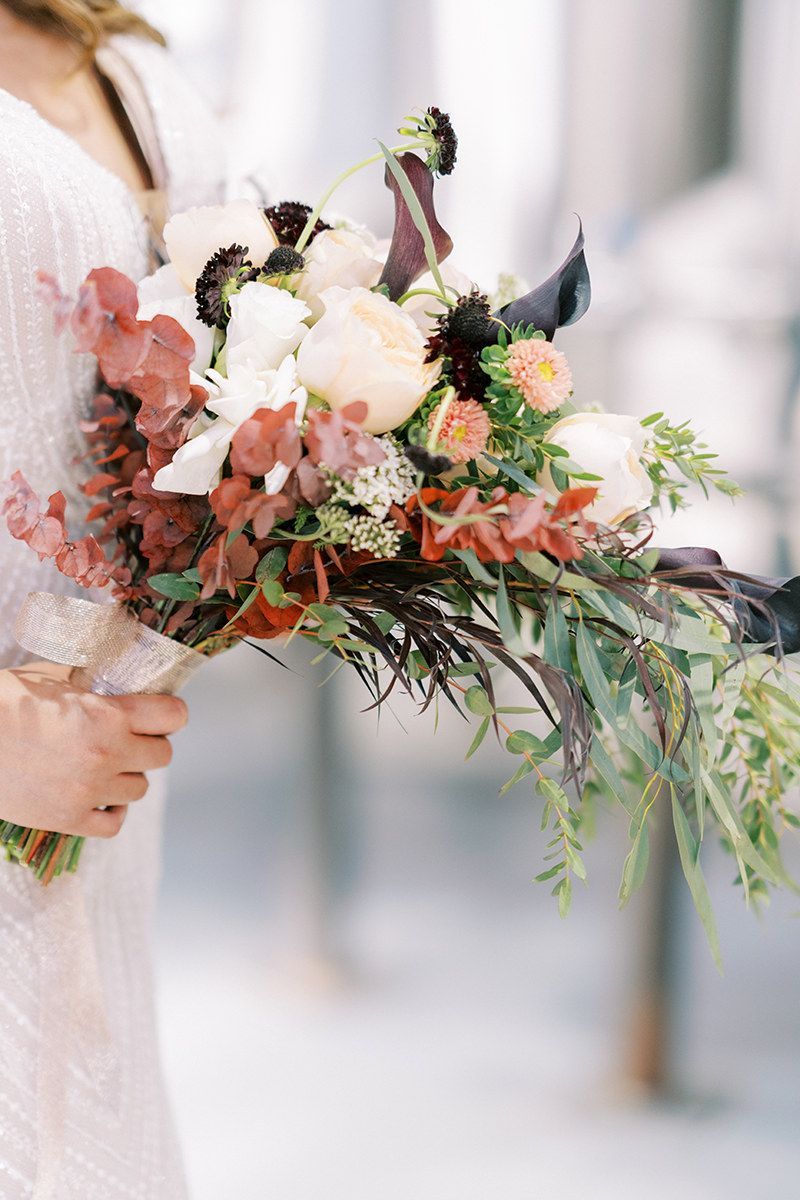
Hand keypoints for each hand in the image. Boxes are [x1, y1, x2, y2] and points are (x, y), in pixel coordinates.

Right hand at [0, 663, 187, 837]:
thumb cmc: (4, 701)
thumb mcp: (52, 676)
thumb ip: (91, 682)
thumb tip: (117, 677)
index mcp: (107, 715)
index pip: (173, 717)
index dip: (170, 713)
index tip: (162, 713)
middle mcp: (105, 755)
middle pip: (162, 755)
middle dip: (149, 743)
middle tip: (129, 737)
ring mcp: (88, 791)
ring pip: (140, 788)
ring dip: (128, 775)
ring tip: (106, 764)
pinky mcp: (67, 819)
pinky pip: (114, 823)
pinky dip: (112, 810)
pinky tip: (100, 796)